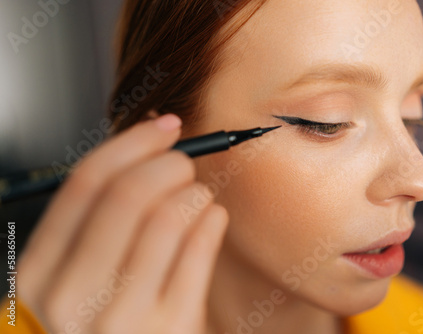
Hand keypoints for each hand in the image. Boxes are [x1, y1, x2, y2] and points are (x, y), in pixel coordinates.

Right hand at [17, 113, 228, 333]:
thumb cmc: (107, 318)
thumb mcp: (83, 273)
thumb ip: (103, 216)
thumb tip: (150, 142)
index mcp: (41, 273)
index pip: (86, 183)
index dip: (131, 143)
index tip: (162, 126)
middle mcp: (72, 297)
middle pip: (128, 194)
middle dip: (167, 162)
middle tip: (185, 161)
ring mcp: (122, 319)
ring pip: (168, 216)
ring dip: (193, 190)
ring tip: (198, 196)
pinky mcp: (172, 329)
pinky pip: (200, 248)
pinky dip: (212, 218)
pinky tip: (212, 217)